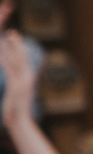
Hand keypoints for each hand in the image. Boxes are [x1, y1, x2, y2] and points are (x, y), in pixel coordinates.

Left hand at [0, 1, 34, 131]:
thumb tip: (16, 81)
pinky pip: (10, 69)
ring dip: (10, 48)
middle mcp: (28, 77)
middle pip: (22, 57)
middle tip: (13, 32)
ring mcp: (23, 81)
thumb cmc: (16, 110)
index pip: (24, 60)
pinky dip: (5, 60)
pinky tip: (1, 54)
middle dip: (17, 44)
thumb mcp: (18, 94)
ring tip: (6, 38)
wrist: (19, 121)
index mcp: (28, 78)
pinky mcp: (17, 85)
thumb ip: (18, 85)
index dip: (20, 48)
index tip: (16, 38)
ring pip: (17, 61)